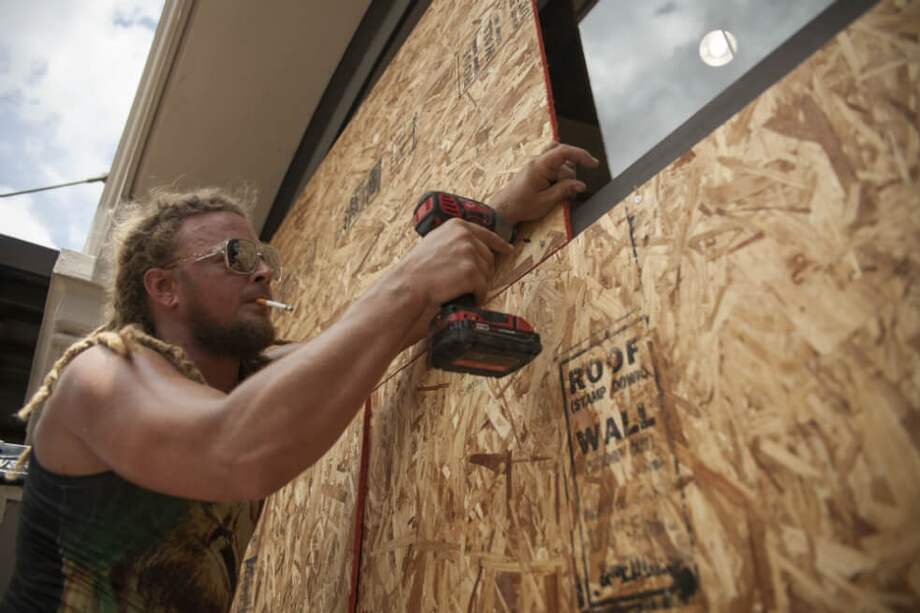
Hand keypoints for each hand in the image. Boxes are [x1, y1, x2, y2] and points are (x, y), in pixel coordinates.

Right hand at [393, 216, 512, 311]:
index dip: (499, 243)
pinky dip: (477, 296)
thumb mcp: (436, 241)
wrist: (409, 283)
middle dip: (482, 271)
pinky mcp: (472, 272)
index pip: (487, 234)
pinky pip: (483, 288)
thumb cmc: (418, 267)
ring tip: (460, 289)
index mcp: (458, 226)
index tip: (507, 249)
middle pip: (489, 257)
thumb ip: (455, 239)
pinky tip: (465, 297)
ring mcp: (470, 253)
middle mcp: (466, 236)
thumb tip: (473, 245)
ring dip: (477, 285)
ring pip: (487, 273)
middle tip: (467, 282)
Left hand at [490, 143, 599, 224]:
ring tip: (563, 194)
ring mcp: (536, 165)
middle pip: (562, 154)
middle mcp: (537, 162)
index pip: (564, 151)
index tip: (594, 164)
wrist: (503, 209)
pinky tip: (557, 189)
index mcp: (539, 166)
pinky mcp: (536, 171)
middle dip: (572, 170)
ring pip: (559, 161)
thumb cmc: (522, 206)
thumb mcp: (546, 201)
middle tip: (573, 190)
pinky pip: (552, 166)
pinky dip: (559, 175)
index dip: (581, 155)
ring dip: (565, 175)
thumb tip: (581, 185)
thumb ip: (564, 190)